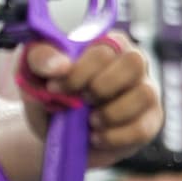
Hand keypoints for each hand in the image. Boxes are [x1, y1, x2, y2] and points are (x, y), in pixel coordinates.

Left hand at [18, 34, 161, 167]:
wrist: (51, 132)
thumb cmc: (47, 93)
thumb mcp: (32, 72)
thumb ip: (40, 59)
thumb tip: (61, 66)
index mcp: (105, 42)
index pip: (105, 47)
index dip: (80, 70)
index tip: (55, 87)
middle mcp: (131, 62)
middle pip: (134, 62)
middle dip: (101, 87)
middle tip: (79, 102)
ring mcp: (145, 91)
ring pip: (145, 94)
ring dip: (111, 113)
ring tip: (89, 122)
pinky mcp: (149, 121)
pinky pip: (143, 128)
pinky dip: (115, 136)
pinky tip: (96, 137)